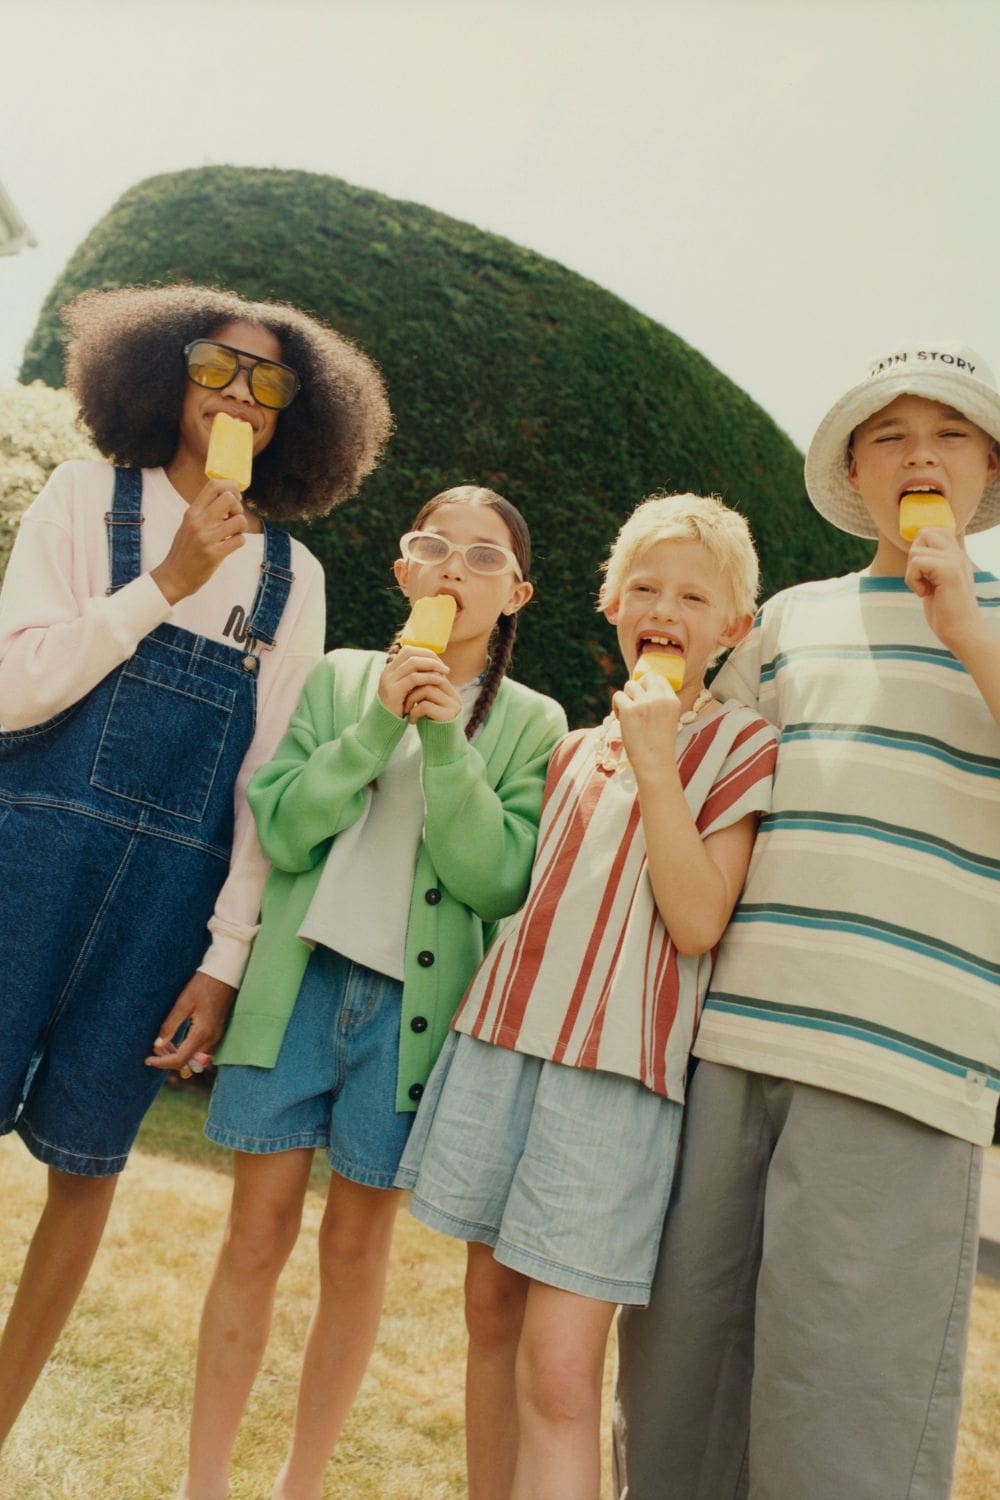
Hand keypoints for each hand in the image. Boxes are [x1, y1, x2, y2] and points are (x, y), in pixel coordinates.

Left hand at [144, 972, 235, 1071]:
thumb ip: (170, 1026)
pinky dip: (187, 1050)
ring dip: (178, 1055)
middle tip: (153, 1051)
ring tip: (162, 1046)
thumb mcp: (183, 1003)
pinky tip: (176, 1041)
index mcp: (202, 1032)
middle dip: (169, 1060)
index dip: (162, 1062)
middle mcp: (211, 1038)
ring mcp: (216, 1036)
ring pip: (194, 1057)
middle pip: (188, 1061)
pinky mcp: (217, 1032)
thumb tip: (157, 1045)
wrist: (224, 974)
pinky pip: (201, 1050)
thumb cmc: (203, 985)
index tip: (148, 1059)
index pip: (180, 1059)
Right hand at [151, 480, 248, 603]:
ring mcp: (206, 538)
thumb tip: (230, 498)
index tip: (234, 498)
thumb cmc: (185, 550)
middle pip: (229, 498)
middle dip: (238, 507)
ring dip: (241, 527)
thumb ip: (205, 511)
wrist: (174, 576)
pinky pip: (239, 540)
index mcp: (192, 512)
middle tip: (233, 519)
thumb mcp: (189, 525)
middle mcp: (198, 522)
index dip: (231, 487)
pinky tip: (230, 545)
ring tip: (233, 534)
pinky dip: (239, 541)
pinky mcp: (214, 554)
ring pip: (239, 520)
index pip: (213, 485)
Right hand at [378, 645, 450, 718]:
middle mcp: (387, 672)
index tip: (438, 661)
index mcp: (390, 669)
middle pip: (410, 653)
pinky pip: (414, 678)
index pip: (408, 650)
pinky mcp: (393, 691)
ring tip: (445, 673)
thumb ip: (415, 678)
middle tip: (444, 667)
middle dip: (430, 657)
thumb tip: (435, 666)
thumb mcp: (407, 690)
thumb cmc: (400, 709)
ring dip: (432, 665)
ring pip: (413, 663)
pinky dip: (429, 677)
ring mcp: (389, 681)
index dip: (425, 652)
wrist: (385, 726)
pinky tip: (439, 681)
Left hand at [405, 672, 463, 722]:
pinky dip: (414, 711)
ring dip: (411, 698)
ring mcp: (452, 706)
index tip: (405, 687)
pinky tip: (411, 720)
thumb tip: (410, 674)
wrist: (443, 750)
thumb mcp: (429, 706)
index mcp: (451, 692)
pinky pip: (425, 705)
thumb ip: (425, 691)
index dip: (418, 677)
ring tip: (406, 710)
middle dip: (413, 686)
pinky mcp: (447, 716)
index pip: (434, 672)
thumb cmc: (432, 726)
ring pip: (427, 689)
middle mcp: (454, 697)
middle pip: (431, 678)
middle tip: (403, 696)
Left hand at [612, 671, 680, 775]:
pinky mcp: (629, 710)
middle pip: (645, 678)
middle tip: (635, 706)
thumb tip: (639, 687)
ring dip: (626, 697)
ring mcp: (644, 703)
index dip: (649, 687)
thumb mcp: (668, 720)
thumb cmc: (659, 745)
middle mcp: (659, 699)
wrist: (654, 762)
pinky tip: (621, 719)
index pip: (659, 679)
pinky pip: (618, 696)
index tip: (644, 700)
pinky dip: (616, 706)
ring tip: (627, 714)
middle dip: (638, 689)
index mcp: (672, 701)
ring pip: (630, 685)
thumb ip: (658, 703)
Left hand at [905, 527, 981, 651]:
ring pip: (916, 550)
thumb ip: (930, 564)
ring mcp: (955, 560)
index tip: (923, 572)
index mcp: (955, 555)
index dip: (920, 546)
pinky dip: (913, 580)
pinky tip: (925, 593)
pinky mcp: (949, 570)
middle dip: (914, 555)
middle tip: (922, 578)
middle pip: (924, 532)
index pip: (934, 529)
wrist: (962, 632)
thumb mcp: (936, 582)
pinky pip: (917, 562)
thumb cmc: (946, 613)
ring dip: (912, 573)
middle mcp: (957, 554)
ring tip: (925, 588)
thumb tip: (914, 549)